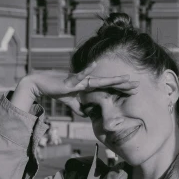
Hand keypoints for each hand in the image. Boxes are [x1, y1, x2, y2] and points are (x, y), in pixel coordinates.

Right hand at [24, 62, 138, 116]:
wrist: (41, 84)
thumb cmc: (57, 91)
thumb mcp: (71, 103)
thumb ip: (80, 108)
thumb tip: (87, 115)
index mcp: (88, 85)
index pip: (108, 87)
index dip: (121, 88)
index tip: (134, 90)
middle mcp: (87, 81)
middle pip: (108, 82)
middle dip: (123, 84)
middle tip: (137, 85)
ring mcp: (80, 80)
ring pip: (99, 80)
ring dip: (112, 79)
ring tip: (126, 78)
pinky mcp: (70, 80)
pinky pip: (80, 75)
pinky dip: (87, 69)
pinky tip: (95, 63)